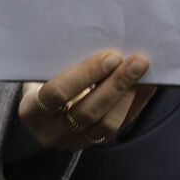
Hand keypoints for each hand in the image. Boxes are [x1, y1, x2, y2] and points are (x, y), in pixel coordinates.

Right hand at [18, 50, 154, 150]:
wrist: (41, 111)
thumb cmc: (42, 78)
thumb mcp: (42, 71)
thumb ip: (62, 60)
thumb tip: (103, 36)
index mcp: (30, 110)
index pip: (58, 93)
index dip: (86, 74)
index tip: (111, 56)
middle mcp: (50, 133)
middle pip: (87, 112)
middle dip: (116, 85)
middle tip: (137, 62)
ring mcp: (73, 142)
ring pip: (106, 125)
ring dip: (128, 96)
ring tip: (143, 71)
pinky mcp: (94, 144)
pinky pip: (119, 127)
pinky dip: (136, 104)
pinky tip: (148, 85)